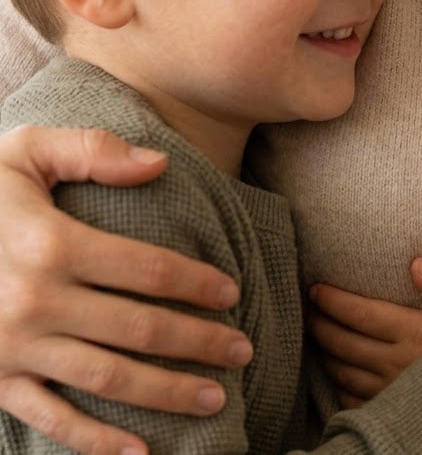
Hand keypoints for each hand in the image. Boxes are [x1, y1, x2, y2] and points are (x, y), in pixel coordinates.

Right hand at [0, 125, 252, 454]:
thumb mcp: (25, 152)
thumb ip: (92, 151)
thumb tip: (160, 163)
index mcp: (51, 245)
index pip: (149, 270)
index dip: (198, 283)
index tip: (232, 292)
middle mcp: (35, 303)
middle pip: (139, 329)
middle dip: (200, 342)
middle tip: (243, 349)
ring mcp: (12, 350)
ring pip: (107, 379)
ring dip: (166, 393)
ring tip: (216, 398)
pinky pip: (51, 419)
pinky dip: (96, 442)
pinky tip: (141, 452)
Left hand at [308, 276, 421, 406]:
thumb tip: (416, 264)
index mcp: (416, 333)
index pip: (363, 314)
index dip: (334, 301)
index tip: (317, 289)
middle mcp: (399, 363)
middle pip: (346, 344)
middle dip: (321, 325)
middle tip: (308, 310)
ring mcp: (393, 391)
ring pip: (345, 374)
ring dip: (325, 354)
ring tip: (316, 337)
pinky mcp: (393, 413)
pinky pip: (353, 400)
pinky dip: (338, 384)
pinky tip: (335, 371)